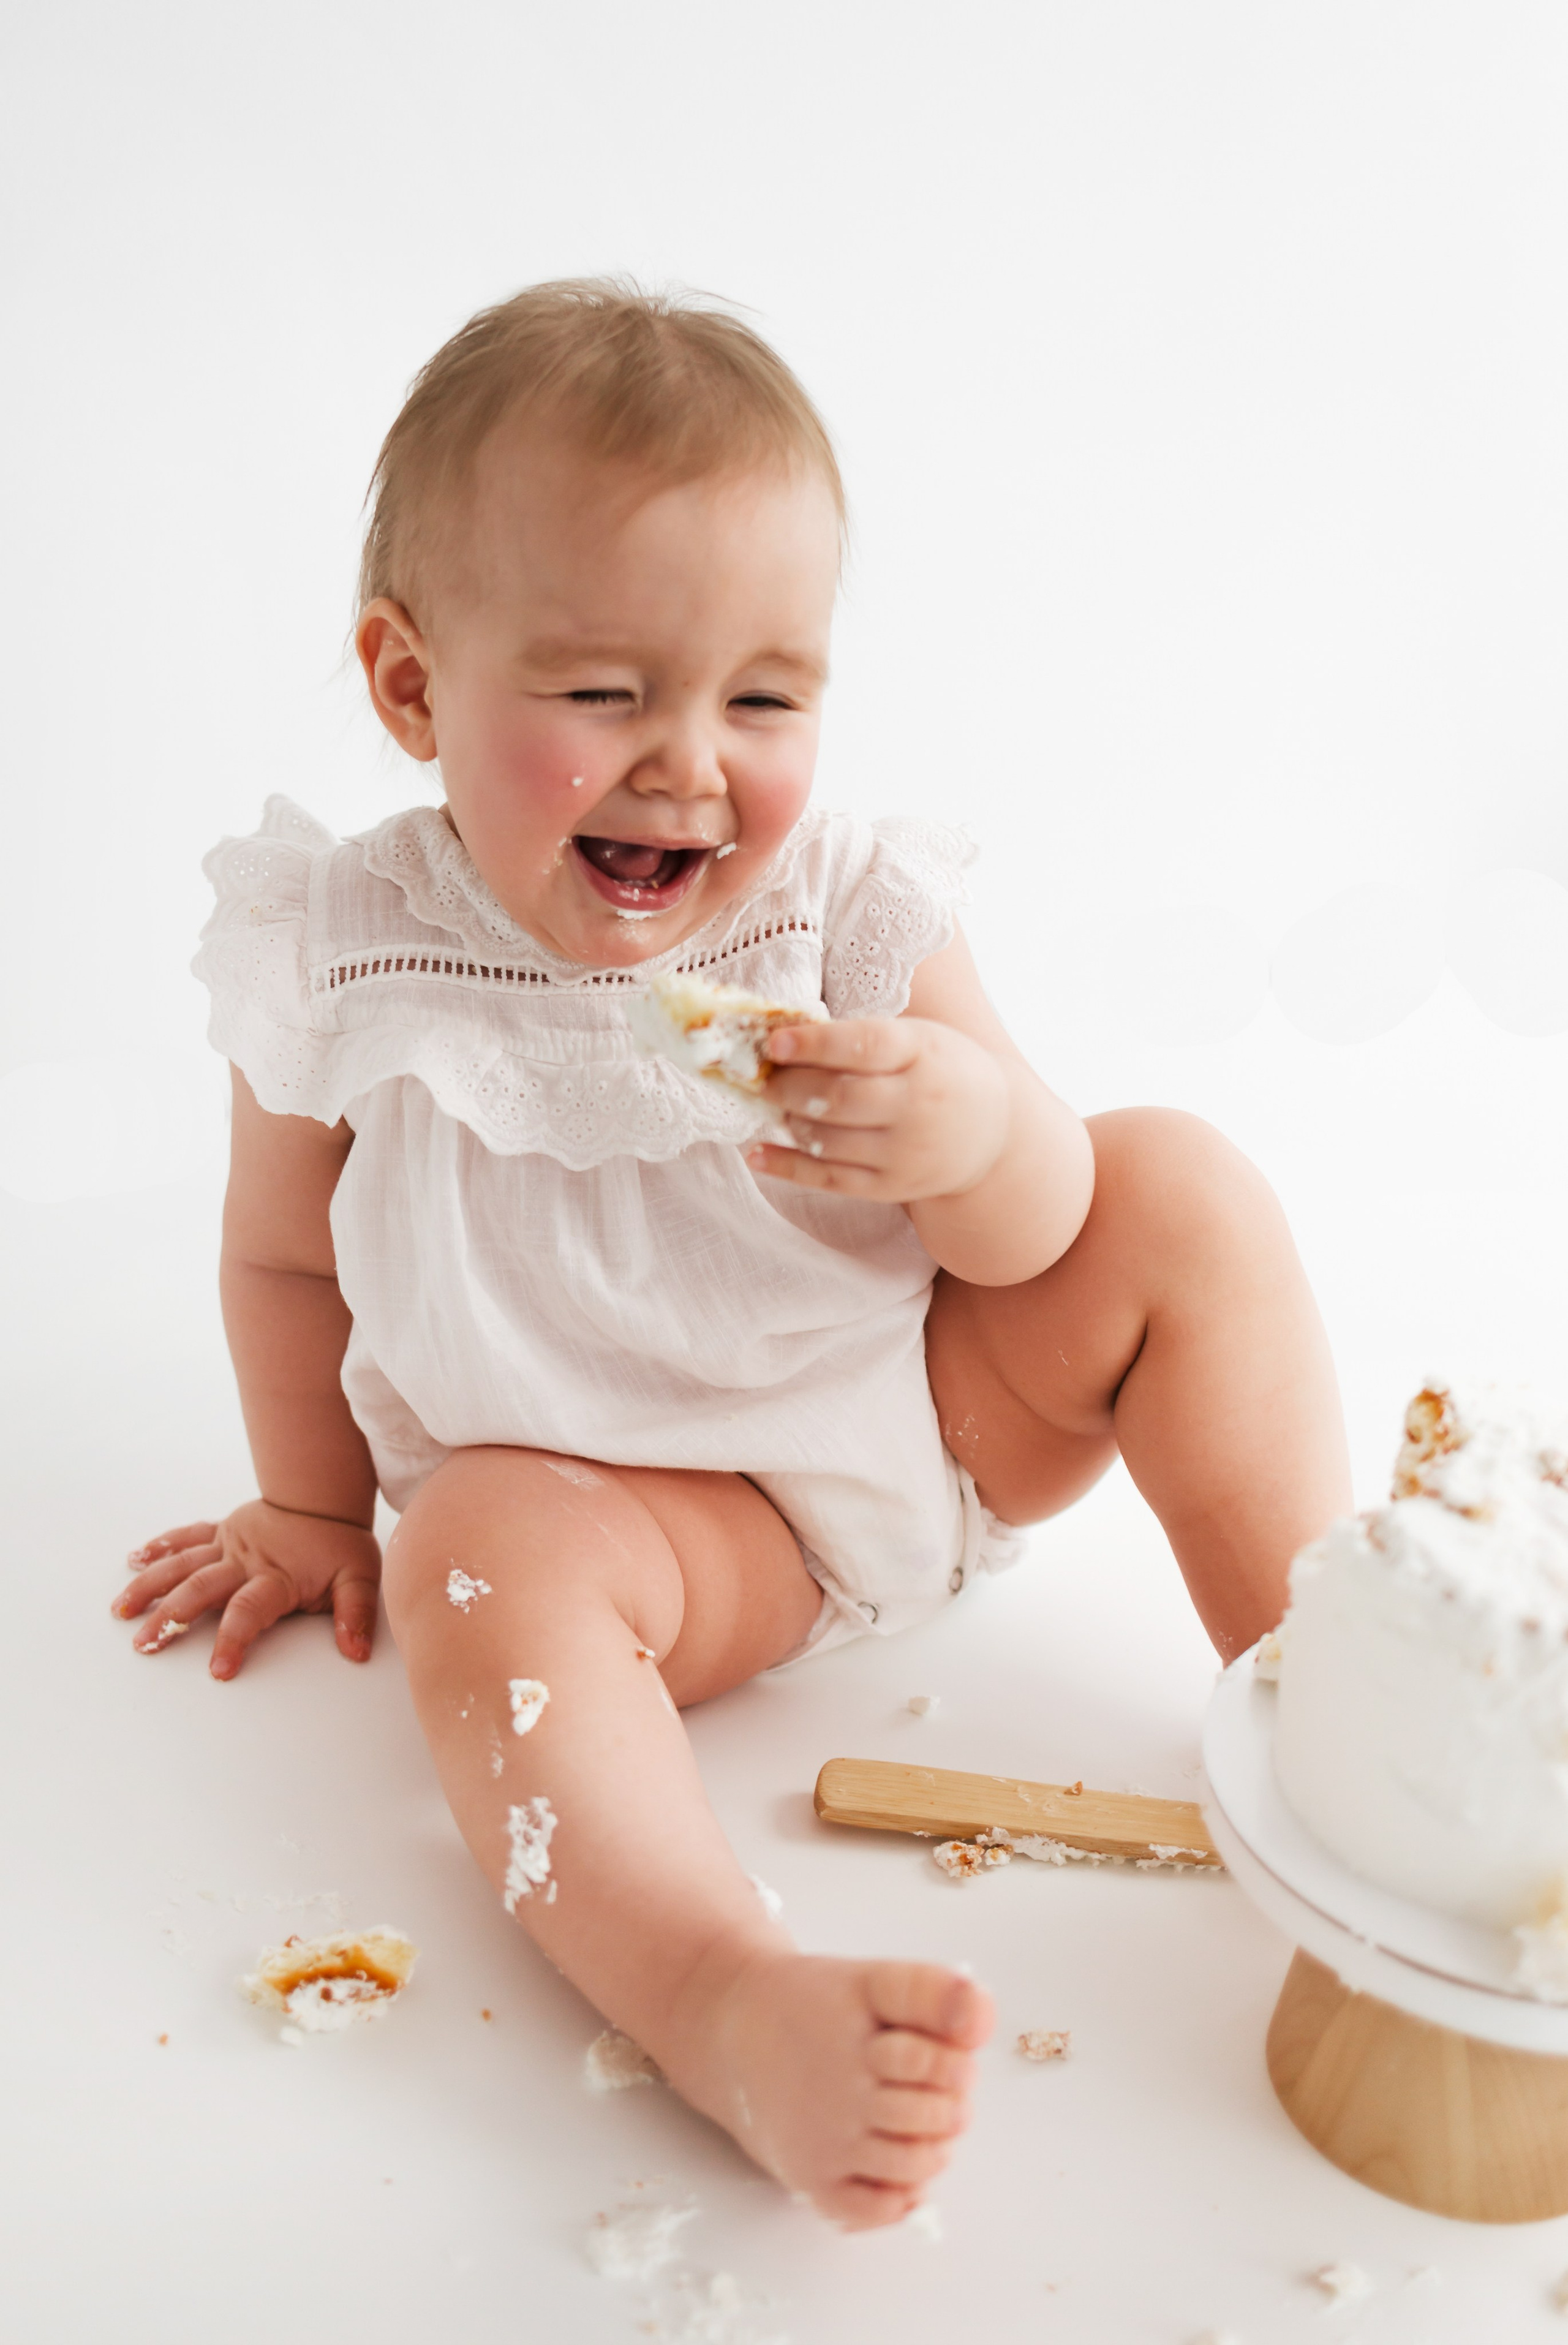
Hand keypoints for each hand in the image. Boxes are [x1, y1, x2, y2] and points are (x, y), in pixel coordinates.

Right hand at [113, 1500, 380, 1680]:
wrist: (327, 1495)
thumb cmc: (341, 1542)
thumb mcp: (360, 1578)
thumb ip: (355, 1615)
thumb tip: (356, 1652)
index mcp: (275, 1577)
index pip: (249, 1611)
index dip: (234, 1640)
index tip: (218, 1671)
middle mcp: (244, 1560)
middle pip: (201, 1589)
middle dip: (172, 1618)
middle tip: (146, 1645)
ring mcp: (228, 1544)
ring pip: (182, 1565)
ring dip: (151, 1587)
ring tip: (122, 1611)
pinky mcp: (221, 1531)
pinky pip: (186, 1537)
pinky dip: (160, 1547)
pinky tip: (133, 1560)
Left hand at [749, 1017, 1009, 1201]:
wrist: (995, 1132)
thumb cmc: (942, 1070)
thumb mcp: (920, 1037)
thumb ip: (864, 1038)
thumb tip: (786, 1037)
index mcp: (924, 1053)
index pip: (864, 1047)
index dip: (815, 1044)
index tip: (775, 1042)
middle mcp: (917, 1105)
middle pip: (839, 1097)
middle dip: (788, 1086)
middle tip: (761, 1075)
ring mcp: (905, 1151)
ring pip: (829, 1140)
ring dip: (789, 1120)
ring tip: (774, 1104)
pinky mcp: (892, 1187)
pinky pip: (830, 1179)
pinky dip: (787, 1167)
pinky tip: (756, 1154)